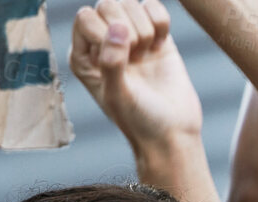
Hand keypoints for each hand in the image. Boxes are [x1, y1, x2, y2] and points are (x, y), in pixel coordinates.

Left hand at [70, 0, 203, 148]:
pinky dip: (161, 22)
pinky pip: (155, 9)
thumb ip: (112, 61)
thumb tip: (118, 27)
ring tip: (148, 54)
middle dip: (128, 27)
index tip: (121, 58)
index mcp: (84, 55)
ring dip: (145, 27)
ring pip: (132, 4)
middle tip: (137, 56)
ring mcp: (132, 38)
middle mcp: (104, 43)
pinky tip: (161, 45)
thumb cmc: (139, 121)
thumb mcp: (117, 96)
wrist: (174, 133)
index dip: (104, 31)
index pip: (86, 17)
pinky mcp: (157, 37)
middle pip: (109, 4)